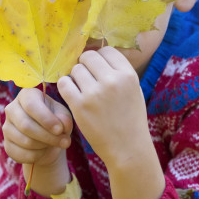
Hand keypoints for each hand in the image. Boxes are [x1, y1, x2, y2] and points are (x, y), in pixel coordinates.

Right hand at [3, 87, 72, 167]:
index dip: (46, 119)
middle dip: (48, 136)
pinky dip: (36, 156)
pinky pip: (20, 154)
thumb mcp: (64, 116)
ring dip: (44, 145)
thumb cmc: (57, 122)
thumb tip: (61, 125)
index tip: (60, 130)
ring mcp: (6, 127)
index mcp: (27, 95)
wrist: (49, 140)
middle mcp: (12, 108)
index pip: (31, 105)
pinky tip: (44, 151)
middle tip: (65, 142)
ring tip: (56, 144)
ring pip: (24, 141)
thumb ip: (64, 118)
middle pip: (25, 125)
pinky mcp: (7, 145)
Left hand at [58, 47, 164, 198]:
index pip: (106, 50)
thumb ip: (119, 72)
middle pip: (88, 57)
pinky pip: (64, 84)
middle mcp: (112, 80)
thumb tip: (99, 53)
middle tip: (86, 78)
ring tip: (81, 90)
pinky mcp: (80, 106)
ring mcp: (95, 93)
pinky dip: (66, 87)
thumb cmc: (131, 119)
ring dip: (75, 77)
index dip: (99, 57)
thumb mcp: (134, 90)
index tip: (96, 68)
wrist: (128, 148)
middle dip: (85, 65)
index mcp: (128, 75)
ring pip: (75, 70)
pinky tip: (72, 95)